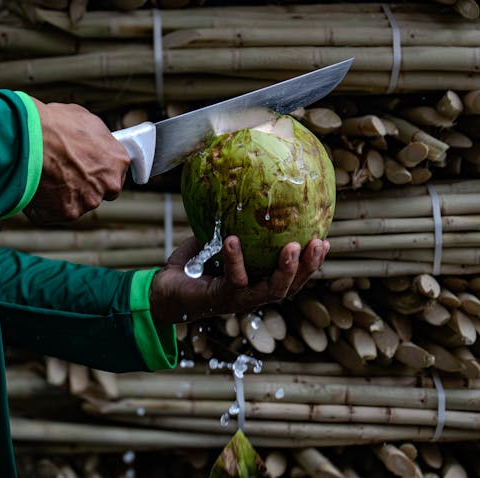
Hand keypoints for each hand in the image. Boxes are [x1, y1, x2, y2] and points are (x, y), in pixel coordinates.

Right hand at [25, 99, 129, 222]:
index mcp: (118, 161)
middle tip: (64, 172)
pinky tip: (37, 186)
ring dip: (64, 194)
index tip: (87, 167)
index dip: (99, 171)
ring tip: (46, 175)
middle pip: (100, 192)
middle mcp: (108, 184)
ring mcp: (88, 201)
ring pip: (78, 203)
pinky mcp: (66, 213)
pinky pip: (55, 212)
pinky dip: (45, 204)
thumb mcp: (86, 121)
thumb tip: (92, 143)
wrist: (29, 139)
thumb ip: (96, 140)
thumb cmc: (56, 125)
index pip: (116, 174)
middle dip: (85, 186)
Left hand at [149, 235, 329, 324]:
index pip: (292, 277)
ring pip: (270, 291)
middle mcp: (252, 295)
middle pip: (290, 288)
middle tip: (319, 244)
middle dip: (308, 268)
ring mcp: (237, 300)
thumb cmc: (193, 265)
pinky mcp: (218, 299)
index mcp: (257, 282)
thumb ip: (234, 222)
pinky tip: (233, 240)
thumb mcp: (216, 240)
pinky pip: (232, 279)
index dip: (311, 264)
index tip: (325, 241)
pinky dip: (234, 259)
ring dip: (284, 271)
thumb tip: (248, 188)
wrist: (163, 292)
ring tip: (292, 247)